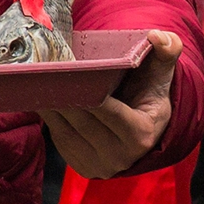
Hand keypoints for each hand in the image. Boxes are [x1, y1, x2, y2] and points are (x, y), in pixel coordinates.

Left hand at [42, 30, 182, 179]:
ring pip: (67, 133)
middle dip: (64, 98)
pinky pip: (60, 141)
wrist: (146, 127)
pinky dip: (50, 119)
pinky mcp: (83, 167)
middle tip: (44, 73)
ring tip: (35, 83)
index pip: (110, 112)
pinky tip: (41, 99)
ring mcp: (101, 166)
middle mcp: (122, 156)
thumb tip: (157, 37)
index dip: (89, 94)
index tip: (69, 73)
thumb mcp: (162, 72)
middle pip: (84, 122)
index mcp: (142, 133)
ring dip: (50, 108)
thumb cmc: (150, 93)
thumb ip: (168, 50)